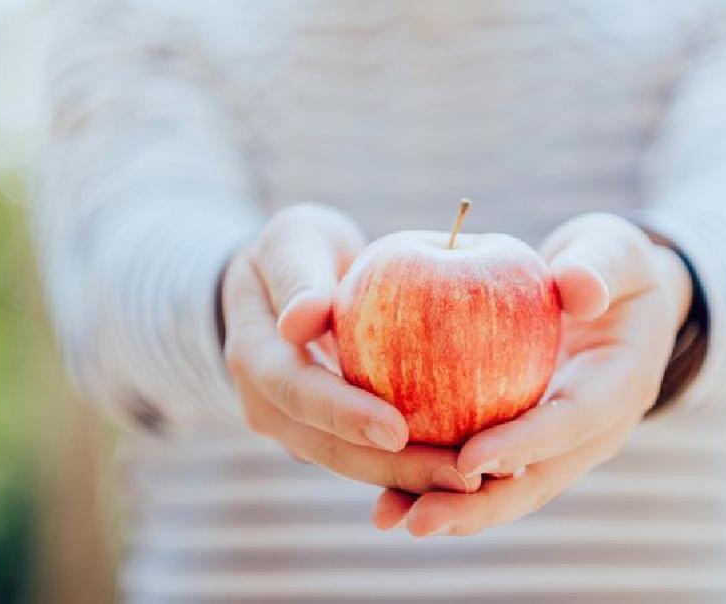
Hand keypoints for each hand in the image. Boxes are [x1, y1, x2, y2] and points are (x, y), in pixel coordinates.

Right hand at [222, 203, 479, 494]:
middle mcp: (267, 404)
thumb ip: (300, 275)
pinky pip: (370, 455)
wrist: (289, 283)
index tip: (397, 431)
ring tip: (472, 484)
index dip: (344, 413)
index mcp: (253, 354)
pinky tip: (467, 469)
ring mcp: (295, 427)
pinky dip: (414, 465)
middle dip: (393, 468)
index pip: (297, 391)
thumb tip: (300, 320)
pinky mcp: (328, 435)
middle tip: (458, 477)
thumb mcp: (295, 240)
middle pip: (329, 448)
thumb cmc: (299, 249)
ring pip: (353, 464)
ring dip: (410, 480)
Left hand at [371, 213, 691, 535]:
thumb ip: (598, 267)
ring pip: (507, 488)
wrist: (616, 298)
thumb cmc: (610, 266)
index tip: (468, 459)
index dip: (524, 444)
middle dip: (478, 505)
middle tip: (419, 518)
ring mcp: (560, 444)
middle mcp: (593, 430)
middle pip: (536, 480)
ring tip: (390, 518)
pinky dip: (438, 481)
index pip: (573, 423)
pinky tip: (386, 493)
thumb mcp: (614, 252)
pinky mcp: (528, 442)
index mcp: (621, 387)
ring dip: (452, 508)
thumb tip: (580, 289)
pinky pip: (484, 468)